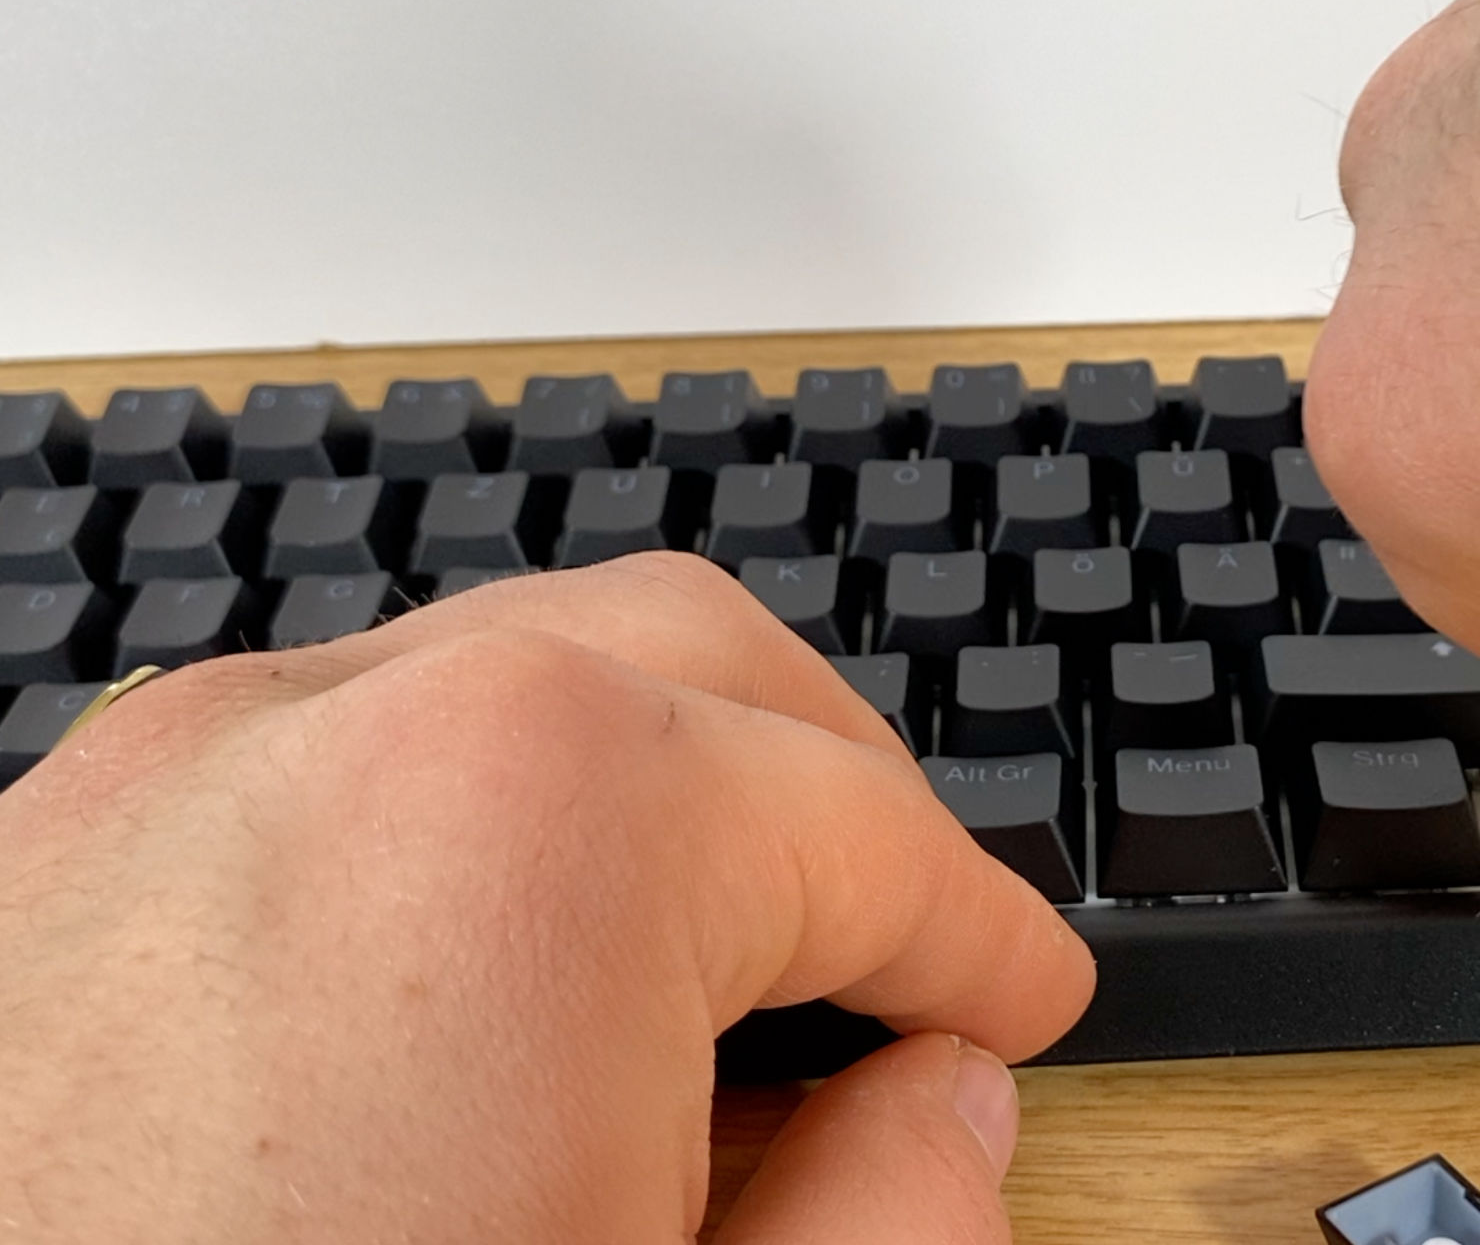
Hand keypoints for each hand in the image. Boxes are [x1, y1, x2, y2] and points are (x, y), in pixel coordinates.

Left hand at [0, 555, 1093, 1241]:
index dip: (980, 931)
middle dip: (825, 794)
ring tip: (689, 999)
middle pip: (683, 661)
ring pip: (487, 690)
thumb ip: (888, 1225)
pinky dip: (449, 849)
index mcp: (535, 824)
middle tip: (901, 945)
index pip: (862, 828)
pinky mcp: (24, 884)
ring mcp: (138, 793)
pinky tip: (464, 1034)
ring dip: (635, 801)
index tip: (1012, 996)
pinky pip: (309, 784)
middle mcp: (320, 746)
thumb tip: (935, 1108)